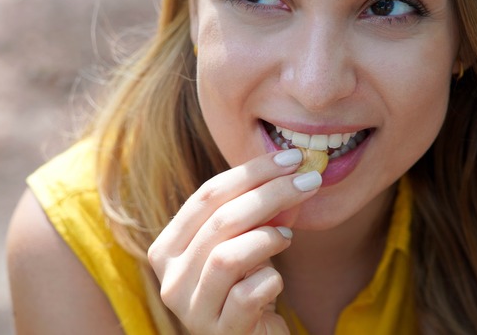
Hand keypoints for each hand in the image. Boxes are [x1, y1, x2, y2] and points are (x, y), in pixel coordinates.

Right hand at [147, 149, 321, 334]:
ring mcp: (192, 309)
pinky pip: (248, 294)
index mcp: (168, 248)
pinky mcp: (221, 332)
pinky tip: (275, 282)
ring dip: (267, 238)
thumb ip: (250, 213)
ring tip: (287, 236)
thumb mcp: (240, 245)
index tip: (290, 159)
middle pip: (220, 221)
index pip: (206, 196)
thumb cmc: (244, 288)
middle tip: (308, 181)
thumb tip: (289, 169)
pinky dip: (270, 280)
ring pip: (226, 256)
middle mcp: (171, 279)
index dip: (250, 173)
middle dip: (270, 194)